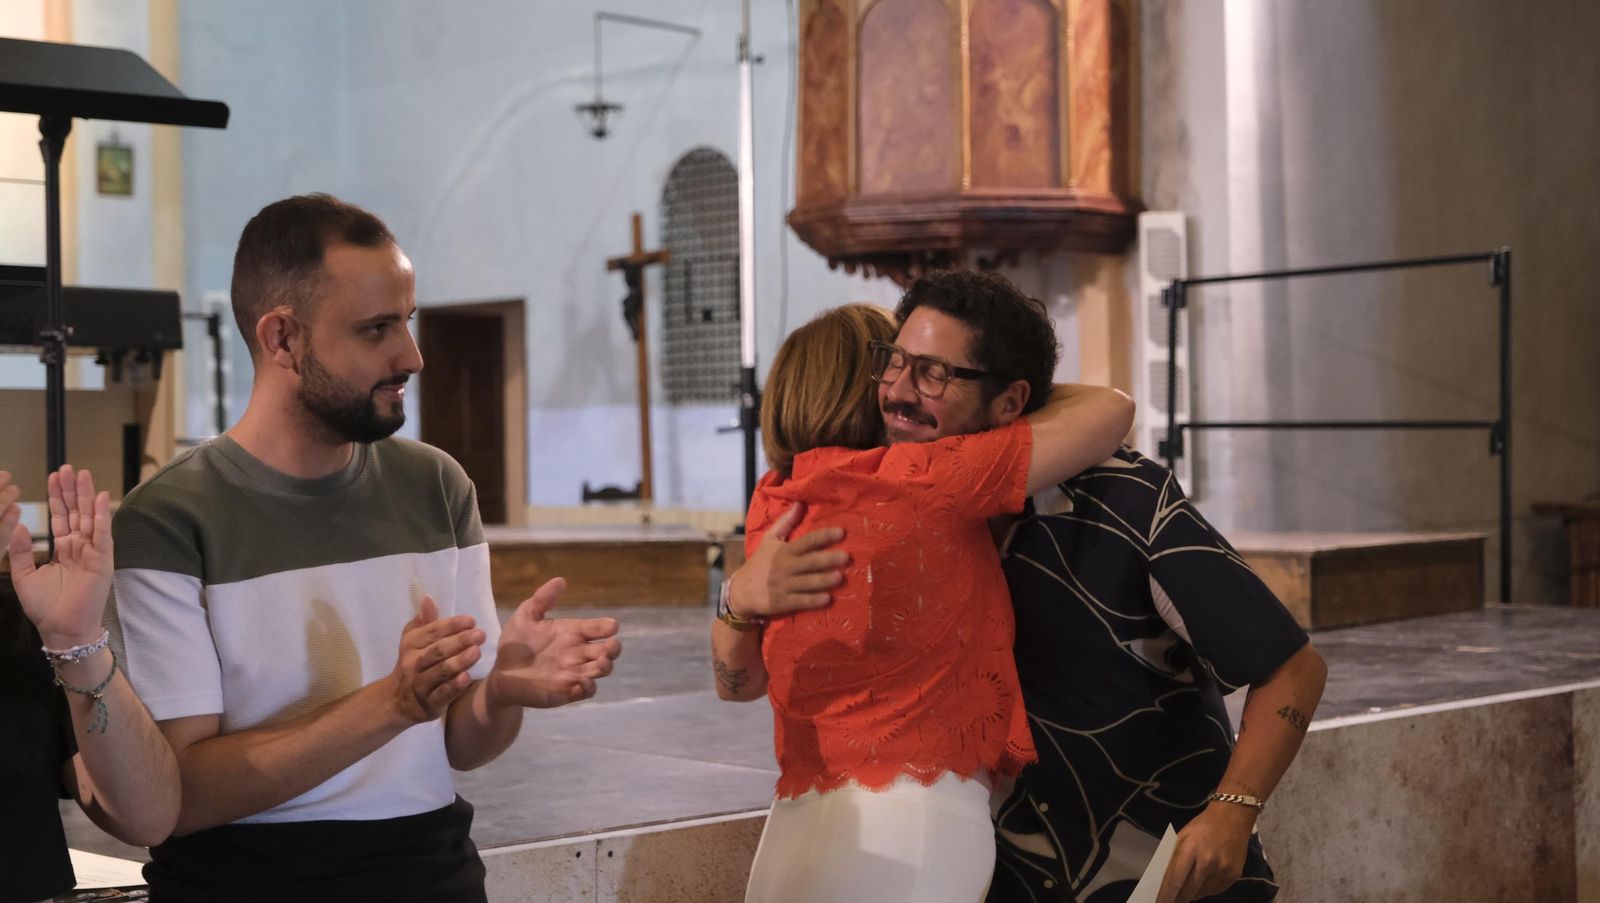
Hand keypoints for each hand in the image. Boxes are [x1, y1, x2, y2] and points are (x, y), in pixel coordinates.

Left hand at [3, 466, 113, 648]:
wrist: (60, 628)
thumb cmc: (44, 607)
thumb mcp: (23, 576)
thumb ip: (20, 551)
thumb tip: (20, 525)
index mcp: (62, 550)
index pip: (60, 517)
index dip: (56, 497)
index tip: (53, 476)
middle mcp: (79, 547)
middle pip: (75, 512)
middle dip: (72, 490)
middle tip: (69, 467)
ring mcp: (93, 552)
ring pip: (89, 518)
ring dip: (87, 495)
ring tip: (83, 474)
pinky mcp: (102, 561)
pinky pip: (102, 534)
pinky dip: (101, 517)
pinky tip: (99, 499)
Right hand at [389, 595, 484, 723]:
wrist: (397, 700)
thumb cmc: (413, 663)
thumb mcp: (414, 640)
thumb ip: (425, 621)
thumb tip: (428, 598)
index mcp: (411, 644)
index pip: (432, 632)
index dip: (451, 625)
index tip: (471, 620)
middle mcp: (413, 663)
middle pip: (438, 650)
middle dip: (459, 641)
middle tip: (480, 634)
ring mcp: (420, 684)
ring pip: (441, 671)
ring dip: (459, 661)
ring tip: (477, 651)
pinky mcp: (429, 703)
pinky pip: (442, 693)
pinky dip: (454, 686)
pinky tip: (467, 678)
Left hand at [486, 577, 621, 708]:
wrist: (500, 674)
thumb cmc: (515, 644)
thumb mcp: (525, 617)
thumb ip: (542, 599)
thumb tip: (561, 580)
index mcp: (572, 633)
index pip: (598, 628)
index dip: (607, 626)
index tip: (610, 626)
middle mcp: (577, 653)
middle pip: (607, 650)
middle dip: (614, 648)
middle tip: (611, 645)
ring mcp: (574, 673)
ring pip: (601, 669)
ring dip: (606, 666)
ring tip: (601, 661)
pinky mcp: (566, 692)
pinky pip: (586, 691)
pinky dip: (590, 686)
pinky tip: (585, 680)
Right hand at [731, 503, 847, 618]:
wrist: (741, 591)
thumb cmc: (759, 563)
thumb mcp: (769, 540)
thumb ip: (786, 523)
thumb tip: (799, 503)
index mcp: (784, 551)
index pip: (807, 541)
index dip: (824, 536)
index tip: (841, 532)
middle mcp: (785, 567)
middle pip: (810, 562)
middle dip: (829, 559)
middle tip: (846, 556)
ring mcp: (784, 586)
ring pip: (808, 582)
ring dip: (825, 580)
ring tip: (841, 577)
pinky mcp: (783, 602)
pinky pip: (801, 601)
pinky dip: (814, 600)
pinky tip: (827, 599)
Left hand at [1156, 801, 1256, 902]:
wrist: (1233, 817)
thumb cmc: (1204, 825)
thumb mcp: (1184, 835)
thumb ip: (1175, 857)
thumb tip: (1167, 880)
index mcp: (1190, 849)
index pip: (1175, 879)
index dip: (1167, 895)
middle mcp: (1208, 862)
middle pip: (1189, 890)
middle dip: (1179, 898)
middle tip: (1172, 901)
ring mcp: (1223, 870)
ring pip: (1203, 893)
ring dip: (1193, 894)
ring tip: (1187, 893)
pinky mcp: (1234, 874)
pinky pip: (1216, 890)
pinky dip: (1207, 890)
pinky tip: (1202, 885)